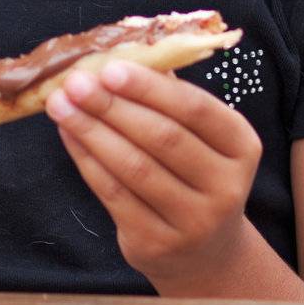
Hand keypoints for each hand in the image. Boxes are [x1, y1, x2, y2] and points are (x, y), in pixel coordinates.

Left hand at [45, 58, 261, 287]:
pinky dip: (86, 160)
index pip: (196, 109)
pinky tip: (68, 136)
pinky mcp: (157, 243)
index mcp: (242, 146)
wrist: (205, 253)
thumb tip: (125, 51)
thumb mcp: (201, 138)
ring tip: (61, 105)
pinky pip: (114, 195)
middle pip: (162, 138)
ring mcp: (193, 221)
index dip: (150, 88)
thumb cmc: (195, 174)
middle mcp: (226, 187)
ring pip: (134, 167)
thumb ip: (170, 96)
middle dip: (112, 106)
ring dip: (91, 131)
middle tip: (74, 82)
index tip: (110, 68)